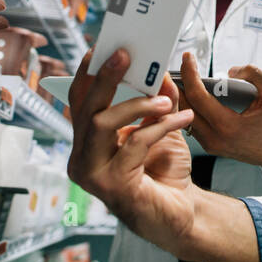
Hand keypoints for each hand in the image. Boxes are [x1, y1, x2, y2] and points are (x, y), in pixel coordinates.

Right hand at [66, 48, 198, 254]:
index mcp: (87, 143)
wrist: (181, 214)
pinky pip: (134, 145)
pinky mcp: (113, 187)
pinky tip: (182, 120)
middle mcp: (82, 158)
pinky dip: (159, 128)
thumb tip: (159, 72)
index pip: (79, 102)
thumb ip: (158, 103)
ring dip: (135, 105)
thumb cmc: (164, 173)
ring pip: (101, 124)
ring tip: (164, 100)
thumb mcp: (162, 129)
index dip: (88, 74)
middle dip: (104, 77)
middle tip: (125, 54)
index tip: (102, 47)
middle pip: (85, 109)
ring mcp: (93, 174)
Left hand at [179, 51, 261, 169]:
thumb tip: (230, 70)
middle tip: (178, 64)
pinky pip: (192, 124)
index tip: (188, 57)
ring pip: (184, 117)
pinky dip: (188, 107)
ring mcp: (212, 145)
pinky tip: (190, 93)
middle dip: (177, 83)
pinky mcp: (211, 146)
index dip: (189, 73)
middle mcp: (216, 138)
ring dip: (181, 96)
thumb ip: (254, 74)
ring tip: (182, 76)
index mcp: (229, 126)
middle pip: (183, 107)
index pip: (198, 96)